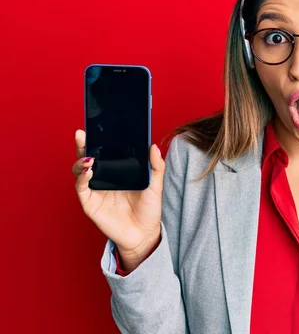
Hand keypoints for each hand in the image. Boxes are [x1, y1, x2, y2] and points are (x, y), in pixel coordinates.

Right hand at [72, 130, 164, 269]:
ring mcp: (95, 190)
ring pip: (80, 171)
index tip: (97, 126)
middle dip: (83, 144)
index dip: (99, 139)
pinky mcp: (90, 203)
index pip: (105, 151)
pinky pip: (82, 189)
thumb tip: (153, 146)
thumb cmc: (149, 209)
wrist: (144, 234)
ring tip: (89, 158)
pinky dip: (82, 179)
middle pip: (88, 157)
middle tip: (82, 134)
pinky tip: (89, 172)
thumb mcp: (156, 185)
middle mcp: (103, 178)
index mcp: (117, 170)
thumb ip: (156, 166)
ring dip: (81, 162)